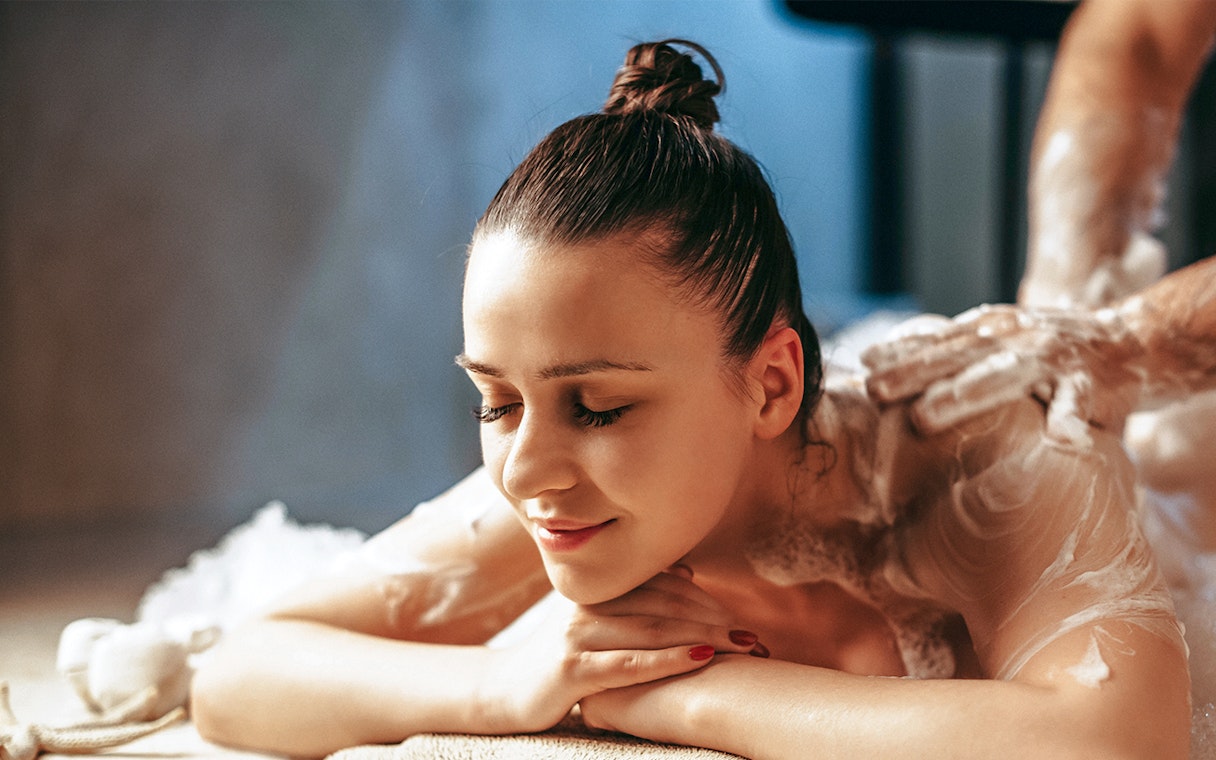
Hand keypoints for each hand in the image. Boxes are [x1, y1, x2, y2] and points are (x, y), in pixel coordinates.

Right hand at [476, 568, 763, 733]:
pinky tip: (702, 658)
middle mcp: (588, 605)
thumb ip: (639, 596)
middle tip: (753, 636)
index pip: (663, 584)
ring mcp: (578, 635)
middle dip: (714, 619)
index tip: (742, 616)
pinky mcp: (572, 670)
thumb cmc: (561, 658)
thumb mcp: (599, 622)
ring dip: (703, 636)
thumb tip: (687, 571)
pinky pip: (629, 663)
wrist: (503, 692)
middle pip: (664, 604)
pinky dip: (669, 660)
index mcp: (599, 590)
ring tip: (743, 646)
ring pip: (652, 630)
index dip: (706, 599)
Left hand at [861, 304, 1145, 445]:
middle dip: (912, 373)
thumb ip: (958, 356)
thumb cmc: (1055, 354)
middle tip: (873, 392)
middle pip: (956, 355)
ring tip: (926, 417)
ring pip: (1004, 375)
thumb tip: (892, 376)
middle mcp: (1017, 336)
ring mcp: (1054, 357)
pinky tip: (1058, 438)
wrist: (1138, 341)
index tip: (861, 362)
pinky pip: (1078, 403)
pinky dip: (1069, 419)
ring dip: (963, 394)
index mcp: (992, 329)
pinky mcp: (1094, 382)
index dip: (900, 349)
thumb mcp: (1003, 345)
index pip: (937, 338)